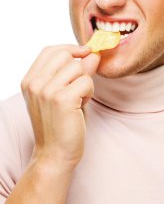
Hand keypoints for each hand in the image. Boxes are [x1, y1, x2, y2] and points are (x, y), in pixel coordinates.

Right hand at [21, 45, 99, 169]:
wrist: (54, 154)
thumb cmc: (60, 123)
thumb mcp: (62, 92)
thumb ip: (75, 72)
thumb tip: (93, 53)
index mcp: (29, 80)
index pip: (50, 50)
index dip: (70, 48)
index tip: (85, 52)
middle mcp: (34, 83)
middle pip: (65, 55)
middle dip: (79, 67)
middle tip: (80, 86)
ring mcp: (46, 91)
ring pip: (78, 68)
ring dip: (85, 82)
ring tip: (79, 99)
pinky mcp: (62, 99)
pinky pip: (86, 81)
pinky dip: (89, 92)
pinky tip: (81, 105)